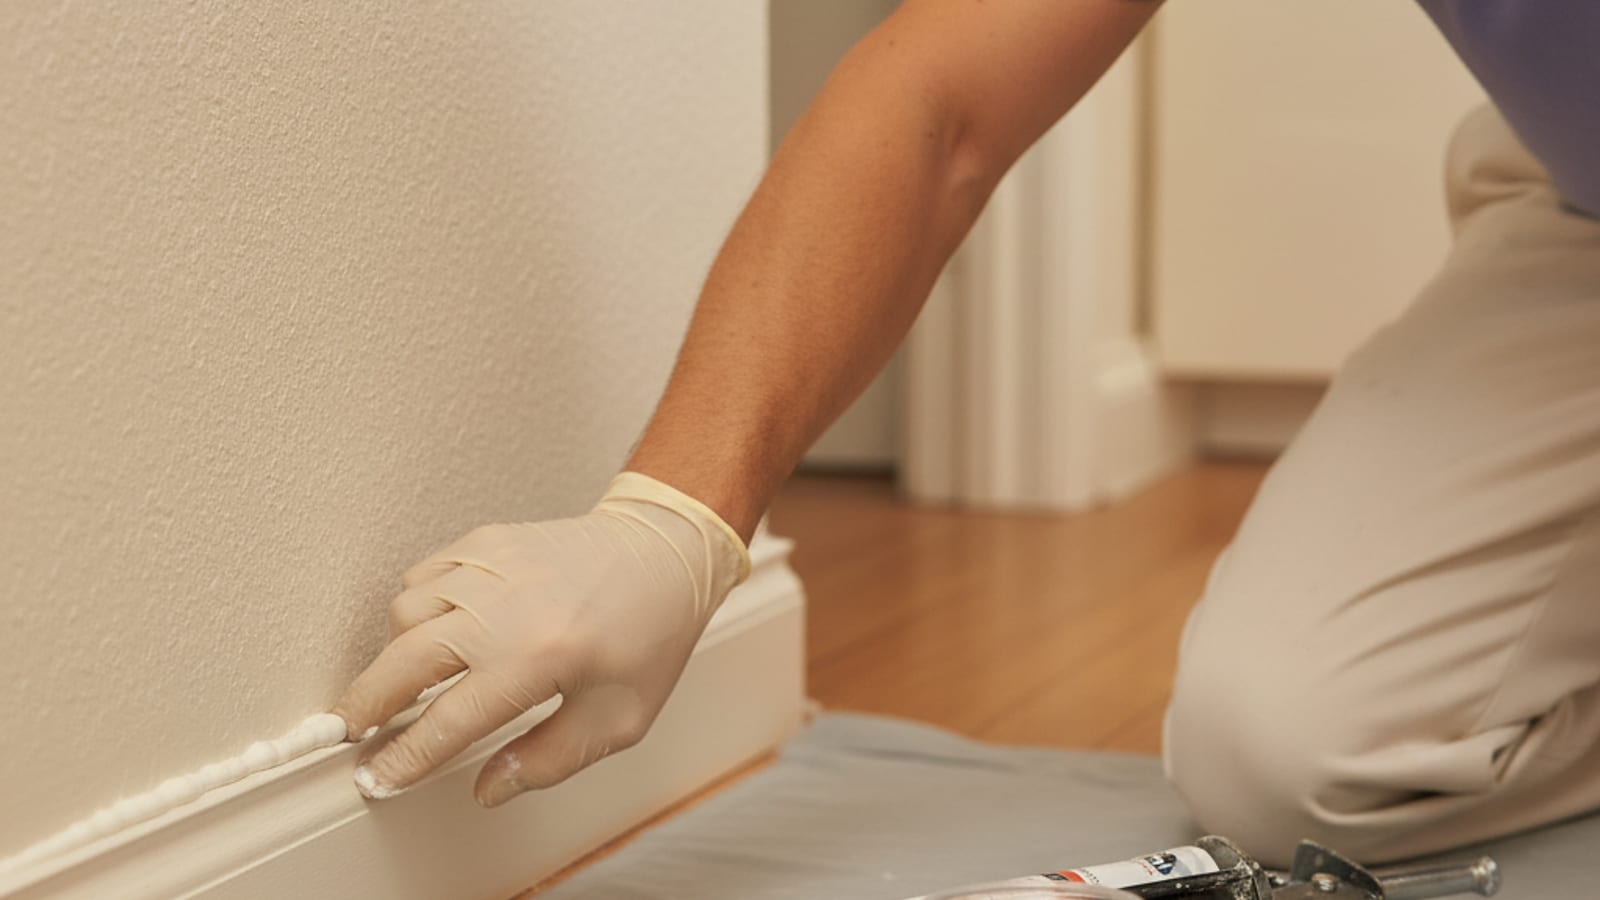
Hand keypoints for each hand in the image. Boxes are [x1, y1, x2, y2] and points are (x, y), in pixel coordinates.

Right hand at [331, 472, 748, 806]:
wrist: (665, 551)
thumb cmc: (650, 633)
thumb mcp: (617, 719)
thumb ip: (549, 760)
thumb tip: (489, 788)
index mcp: (536, 658)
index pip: (446, 723)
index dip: (404, 758)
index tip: (379, 778)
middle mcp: (502, 608)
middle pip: (402, 663)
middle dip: (365, 705)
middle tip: (348, 733)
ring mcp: (488, 567)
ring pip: (404, 614)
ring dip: (393, 654)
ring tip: (402, 686)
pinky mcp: (486, 542)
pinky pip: (423, 576)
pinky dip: (415, 608)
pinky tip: (432, 632)